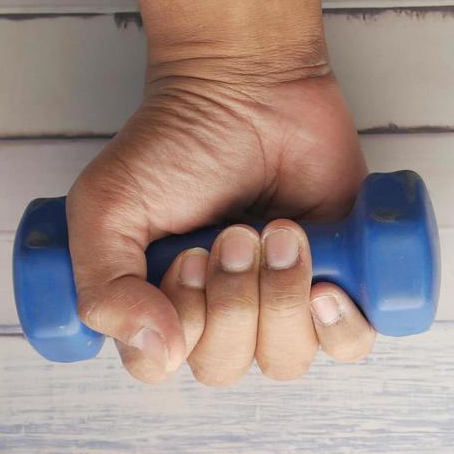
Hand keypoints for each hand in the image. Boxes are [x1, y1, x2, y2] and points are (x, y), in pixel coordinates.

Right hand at [66, 52, 374, 384]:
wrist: (251, 87)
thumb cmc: (176, 143)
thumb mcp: (107, 208)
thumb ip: (104, 289)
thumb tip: (160, 354)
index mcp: (161, 305)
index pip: (163, 363)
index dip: (182, 322)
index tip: (191, 256)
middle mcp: (221, 316)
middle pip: (227, 365)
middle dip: (235, 298)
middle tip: (237, 232)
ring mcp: (283, 302)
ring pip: (287, 358)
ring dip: (283, 297)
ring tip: (283, 232)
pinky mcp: (343, 281)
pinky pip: (350, 342)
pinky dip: (341, 323)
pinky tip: (327, 285)